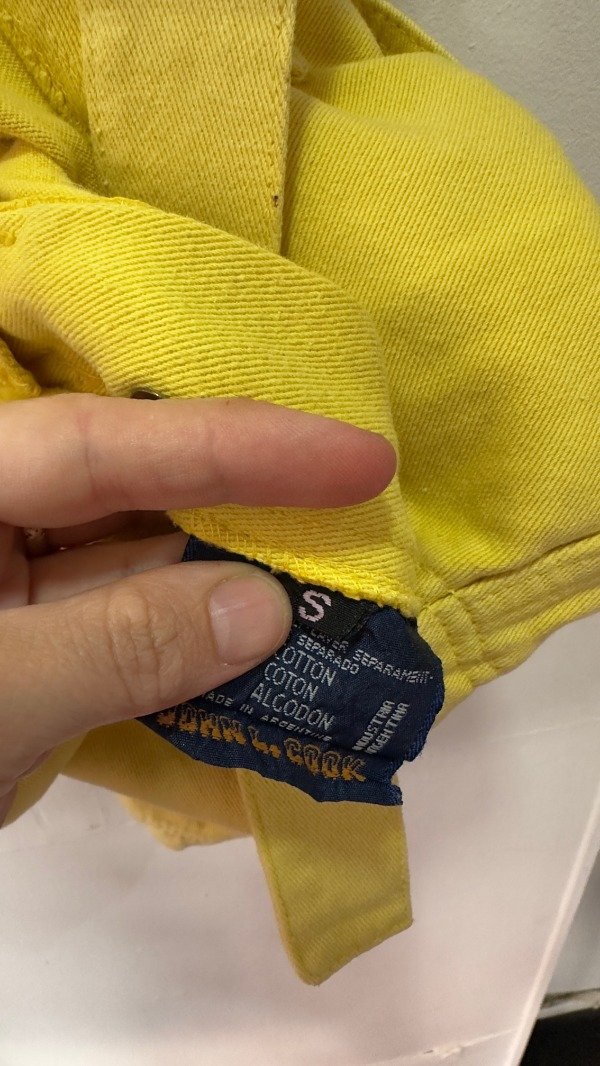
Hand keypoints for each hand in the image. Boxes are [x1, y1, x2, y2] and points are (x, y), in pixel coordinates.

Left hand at [0, 393, 395, 823]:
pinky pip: (127, 619)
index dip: (239, 444)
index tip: (358, 456)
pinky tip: (261, 642)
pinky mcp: (33, 637)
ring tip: (333, 580)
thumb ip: (117, 646)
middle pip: (133, 485)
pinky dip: (194, 636)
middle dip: (248, 498)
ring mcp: (11, 579)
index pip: (103, 443)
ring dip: (231, 573)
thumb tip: (265, 608)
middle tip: (363, 506)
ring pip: (139, 555)